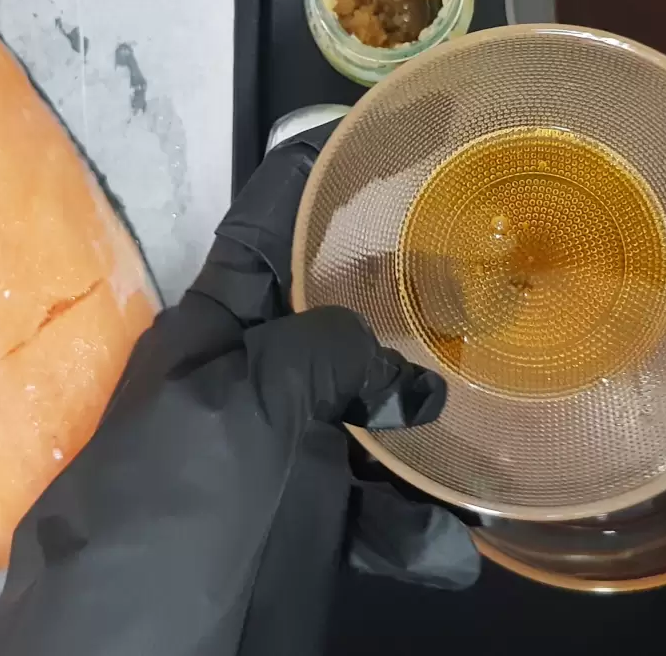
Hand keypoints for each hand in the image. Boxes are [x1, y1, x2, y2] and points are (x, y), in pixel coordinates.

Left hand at [0, 122, 479, 655]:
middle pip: (348, 315)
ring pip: (385, 420)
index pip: (274, 218)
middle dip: (419, 299)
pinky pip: (389, 515)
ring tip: (497, 437)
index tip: (404, 121)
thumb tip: (404, 374)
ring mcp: (291, 458)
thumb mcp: (237, 408)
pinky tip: (453, 543)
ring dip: (440, 433)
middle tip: (503, 280)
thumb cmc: (162, 515)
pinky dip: (427, 530)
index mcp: (221, 327)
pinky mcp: (315, 531)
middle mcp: (262, 379)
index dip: (327, 166)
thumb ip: (321, 354)